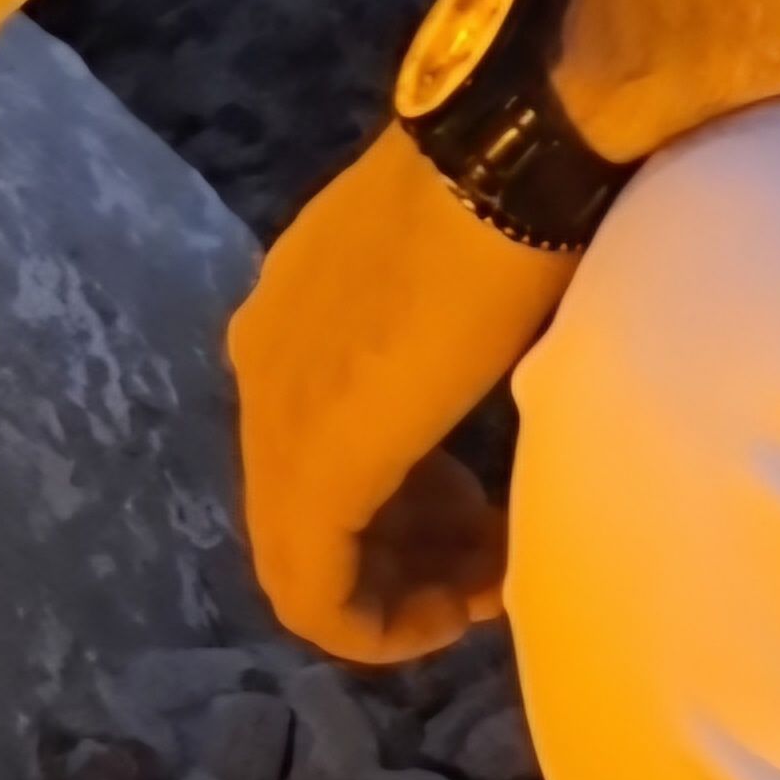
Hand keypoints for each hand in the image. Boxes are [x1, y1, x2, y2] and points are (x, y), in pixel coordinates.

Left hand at [226, 126, 578, 664]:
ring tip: (489, 586)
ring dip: (399, 589)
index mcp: (293, 313)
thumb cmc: (516, 197)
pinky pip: (312, 588)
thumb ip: (440, 346)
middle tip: (495, 563)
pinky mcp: (312, 467)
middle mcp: (263, 363)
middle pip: (312, 503)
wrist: (511, 158)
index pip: (326, 439)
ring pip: (306, 556)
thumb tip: (477, 385)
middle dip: (406, 548)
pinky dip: (377, 621)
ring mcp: (276, 416)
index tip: (488, 514)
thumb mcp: (463, 285)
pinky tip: (451, 614)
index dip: (407, 497)